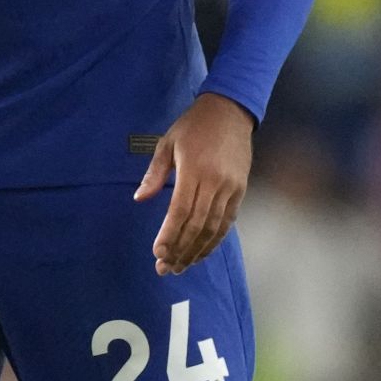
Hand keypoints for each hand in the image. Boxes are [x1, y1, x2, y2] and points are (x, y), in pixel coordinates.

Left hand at [133, 92, 253, 275]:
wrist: (230, 112)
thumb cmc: (193, 126)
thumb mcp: (167, 143)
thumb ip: (154, 173)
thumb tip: (139, 198)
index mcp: (194, 170)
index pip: (180, 211)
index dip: (170, 234)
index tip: (158, 253)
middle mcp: (215, 183)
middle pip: (197, 225)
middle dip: (180, 250)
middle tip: (165, 268)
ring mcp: (231, 188)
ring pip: (214, 228)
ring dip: (197, 251)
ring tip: (181, 266)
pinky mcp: (241, 190)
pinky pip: (227, 222)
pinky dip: (215, 240)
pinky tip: (202, 252)